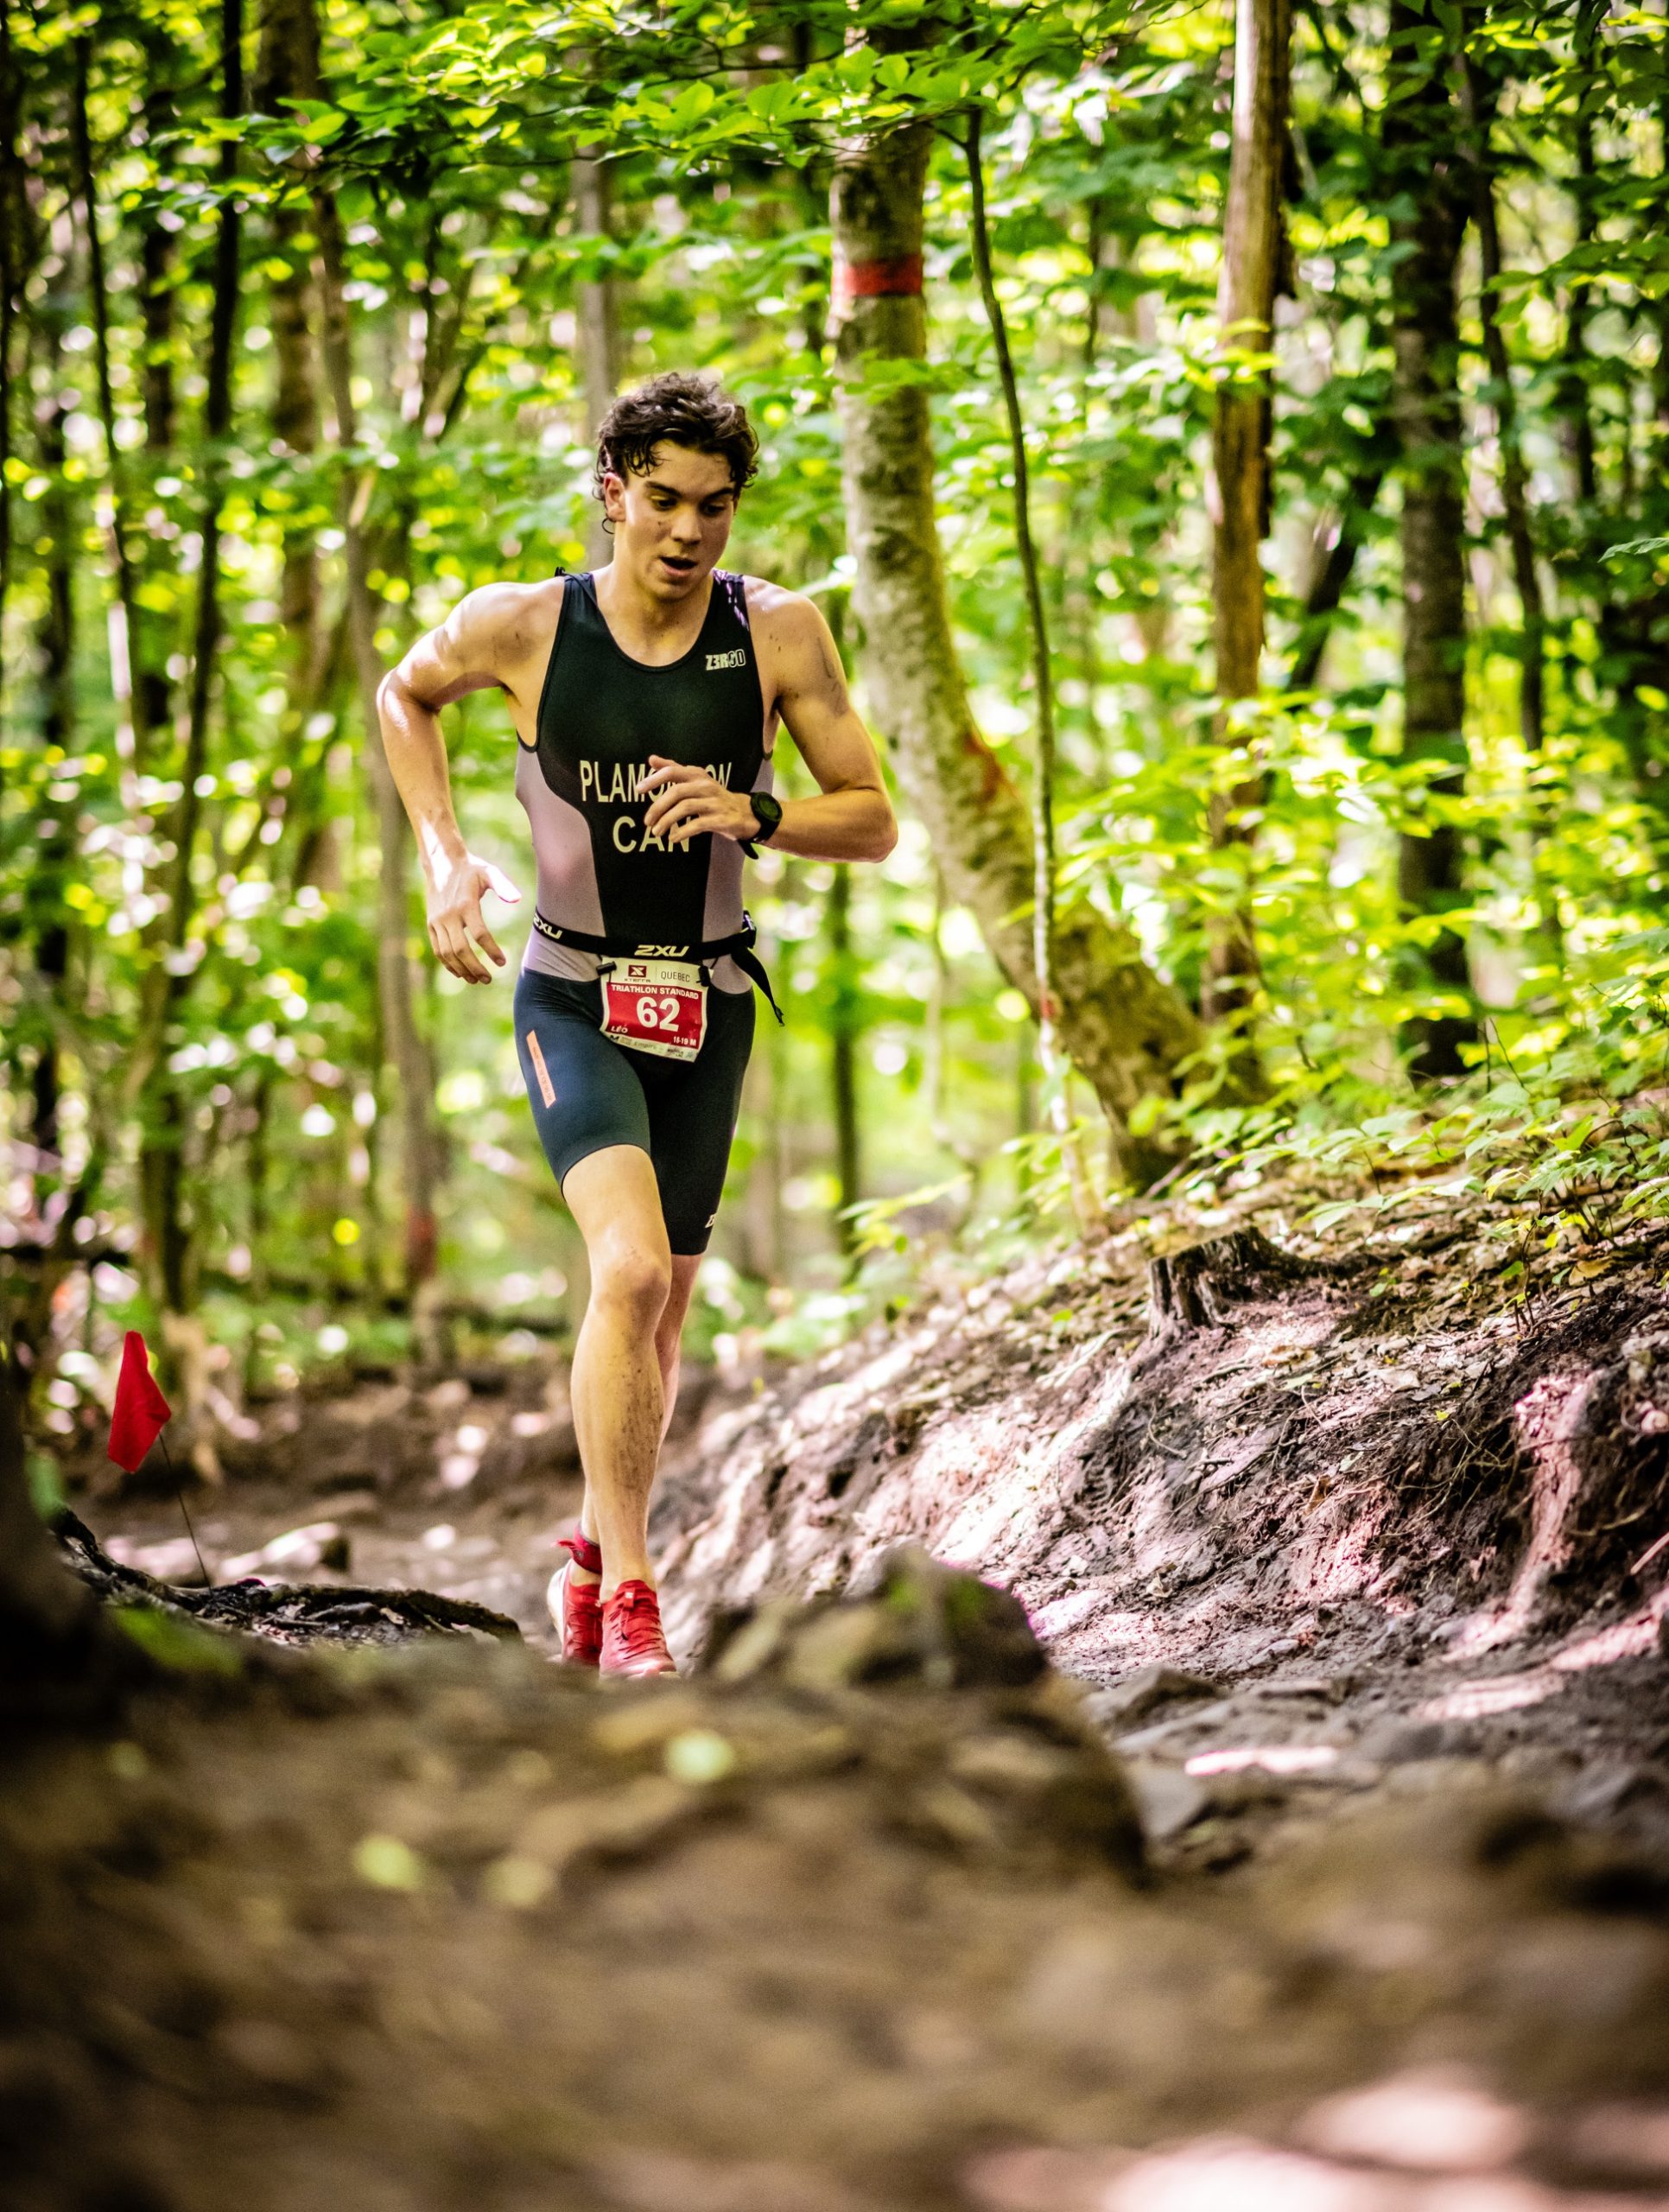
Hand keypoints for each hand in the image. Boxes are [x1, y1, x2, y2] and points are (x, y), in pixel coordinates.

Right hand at [426, 852, 520, 983]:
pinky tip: (461, 972)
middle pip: (461, 949)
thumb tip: (517, 899)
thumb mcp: (489, 872)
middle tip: (488, 979)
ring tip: (476, 980)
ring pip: (447, 953)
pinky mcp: (431, 925)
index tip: (502, 962)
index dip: (491, 950)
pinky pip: (438, 949)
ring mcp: (437, 921)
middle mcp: (449, 915)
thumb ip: (503, 885)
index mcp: (465, 904)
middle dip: (475, 967)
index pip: (479, 934)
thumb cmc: (471, 869)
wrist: (441, 863)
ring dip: (461, 969)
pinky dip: (448, 964)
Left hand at [641, 755, 760, 846]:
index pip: (672, 772)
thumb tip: (651, 759)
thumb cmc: (713, 797)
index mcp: (697, 774)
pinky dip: (681, 832)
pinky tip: (673, 839)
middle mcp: (706, 785)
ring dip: (667, 821)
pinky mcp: (721, 819)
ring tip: (656, 832)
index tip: (638, 790)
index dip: (654, 779)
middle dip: (658, 807)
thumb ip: (674, 770)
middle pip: (677, 792)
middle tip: (647, 821)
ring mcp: (714, 802)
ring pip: (685, 808)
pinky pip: (697, 825)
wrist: (744, 813)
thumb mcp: (695, 780)